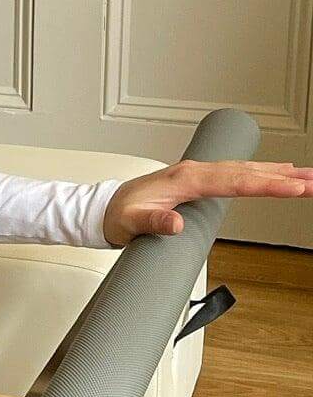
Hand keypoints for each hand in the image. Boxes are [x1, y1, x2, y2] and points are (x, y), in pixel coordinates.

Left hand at [103, 159, 312, 246]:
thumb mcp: (131, 224)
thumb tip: (176, 225)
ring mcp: (198, 174)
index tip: (295, 188)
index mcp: (185, 178)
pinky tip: (277, 174)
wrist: (104, 209)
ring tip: (308, 177)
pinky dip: (261, 174)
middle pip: (248, 172)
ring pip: (246, 170)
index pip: (236, 181)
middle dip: (285, 177)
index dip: (267, 185)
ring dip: (278, 173)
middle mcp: (195, 171)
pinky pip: (237, 174)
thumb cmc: (118, 215)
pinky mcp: (199, 181)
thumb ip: (153, 224)